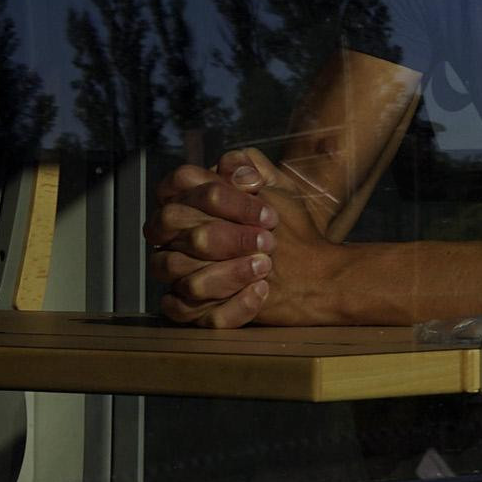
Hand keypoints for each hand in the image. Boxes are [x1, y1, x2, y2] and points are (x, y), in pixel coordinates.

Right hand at [147, 149, 283, 324]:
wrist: (310, 270)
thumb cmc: (284, 225)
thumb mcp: (277, 188)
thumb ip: (254, 169)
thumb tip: (241, 175)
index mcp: (187, 201)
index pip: (179, 183)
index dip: (221, 194)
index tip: (265, 207)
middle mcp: (171, 236)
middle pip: (172, 223)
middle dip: (226, 234)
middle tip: (269, 242)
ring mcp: (175, 273)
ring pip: (176, 270)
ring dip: (229, 271)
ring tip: (266, 267)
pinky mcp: (189, 309)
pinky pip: (187, 312)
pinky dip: (230, 305)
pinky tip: (260, 292)